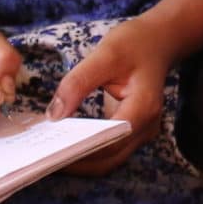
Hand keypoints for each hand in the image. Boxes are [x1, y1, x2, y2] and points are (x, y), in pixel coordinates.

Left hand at [47, 22, 174, 174]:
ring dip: (82, 160)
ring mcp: (141, 132)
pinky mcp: (133, 131)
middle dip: (77, 162)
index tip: (52, 152)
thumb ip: (78, 83)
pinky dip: (89, 151)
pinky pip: (109, 149)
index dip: (81, 152)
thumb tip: (54, 115)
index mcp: (143, 108)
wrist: (158, 41)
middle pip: (109, 159)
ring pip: (109, 160)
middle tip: (43, 158)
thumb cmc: (135, 43)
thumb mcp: (105, 54)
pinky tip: (66, 144)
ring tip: (51, 153)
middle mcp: (146, 126)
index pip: (110, 142)